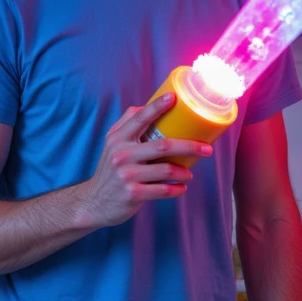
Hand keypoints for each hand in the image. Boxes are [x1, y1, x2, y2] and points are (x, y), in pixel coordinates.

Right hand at [78, 92, 211, 227]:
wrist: (94, 202)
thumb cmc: (110, 170)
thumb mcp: (112, 144)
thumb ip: (127, 124)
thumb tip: (147, 104)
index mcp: (118, 138)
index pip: (139, 118)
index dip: (157, 106)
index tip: (174, 98)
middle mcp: (121, 155)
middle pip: (163, 145)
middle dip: (190, 146)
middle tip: (207, 149)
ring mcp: (127, 175)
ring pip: (166, 170)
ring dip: (184, 172)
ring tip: (190, 173)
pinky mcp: (133, 194)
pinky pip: (163, 190)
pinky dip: (177, 189)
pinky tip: (182, 187)